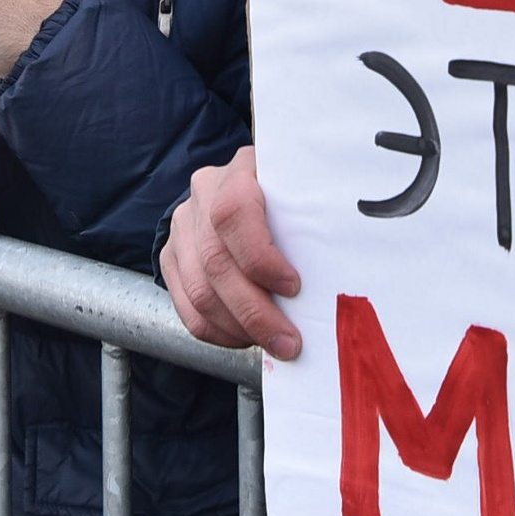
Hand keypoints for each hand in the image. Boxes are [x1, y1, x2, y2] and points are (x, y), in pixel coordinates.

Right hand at [161, 147, 304, 359]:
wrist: (246, 185)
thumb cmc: (289, 197)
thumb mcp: (303, 192)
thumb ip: (314, 218)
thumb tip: (344, 273)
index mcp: (240, 171)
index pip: (233, 213)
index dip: (259, 257)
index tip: (293, 287)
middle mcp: (203, 194)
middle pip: (215, 262)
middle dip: (254, 311)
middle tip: (289, 342)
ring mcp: (182, 226)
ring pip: (199, 291)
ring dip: (238, 327)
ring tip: (272, 344)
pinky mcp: (171, 255)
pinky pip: (186, 306)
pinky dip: (217, 332)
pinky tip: (245, 337)